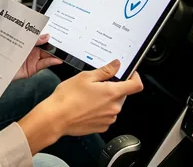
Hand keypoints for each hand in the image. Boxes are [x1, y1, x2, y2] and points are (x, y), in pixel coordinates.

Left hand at [14, 34, 62, 80]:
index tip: (58, 34)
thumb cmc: (4, 53)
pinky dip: (51, 62)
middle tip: (63, 43)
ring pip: (47, 55)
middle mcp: (31, 50)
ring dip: (55, 54)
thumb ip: (35, 40)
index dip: (50, 36)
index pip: (41, 37)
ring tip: (62, 51)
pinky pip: (44, 64)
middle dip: (55, 45)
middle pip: (46, 47)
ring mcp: (32, 59)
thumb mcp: (21, 42)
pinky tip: (57, 60)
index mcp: (28, 42)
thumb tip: (47, 36)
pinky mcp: (33, 68)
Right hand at [18, 60, 143, 153]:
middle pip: (122, 94)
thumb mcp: (85, 77)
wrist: (56, 118)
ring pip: (113, 105)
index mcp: (112, 93)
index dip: (134, 77)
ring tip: (87, 96)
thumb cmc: (67, 98)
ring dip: (105, 99)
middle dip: (113, 88)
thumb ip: (105, 71)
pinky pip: (106, 115)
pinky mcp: (102, 127)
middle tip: (96, 84)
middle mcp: (114, 108)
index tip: (129, 73)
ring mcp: (108, 119)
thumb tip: (116, 65)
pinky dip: (100, 110)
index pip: (136, 85)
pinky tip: (86, 106)